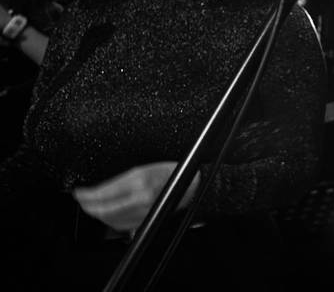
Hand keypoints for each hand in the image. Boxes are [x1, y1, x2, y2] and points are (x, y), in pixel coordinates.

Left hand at [72, 162, 198, 231]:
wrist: (193, 186)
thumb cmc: (172, 172)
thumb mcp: (143, 169)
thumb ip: (119, 182)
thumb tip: (98, 191)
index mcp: (139, 182)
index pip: (103, 194)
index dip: (86, 195)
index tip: (78, 192)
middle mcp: (140, 199)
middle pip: (104, 210)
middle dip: (88, 206)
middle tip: (81, 199)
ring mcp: (144, 212)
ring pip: (111, 220)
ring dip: (98, 214)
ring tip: (91, 207)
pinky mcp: (147, 221)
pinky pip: (123, 226)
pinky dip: (111, 221)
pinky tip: (107, 215)